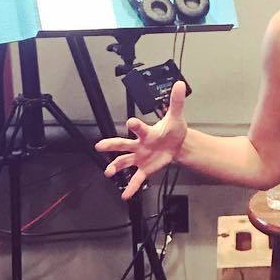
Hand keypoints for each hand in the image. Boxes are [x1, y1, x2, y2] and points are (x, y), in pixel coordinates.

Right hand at [95, 80, 187, 200]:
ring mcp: (140, 157)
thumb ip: (176, 102)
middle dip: (111, 145)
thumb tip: (180, 84)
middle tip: (99, 145)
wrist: (177, 144)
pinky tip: (125, 195)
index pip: (139, 128)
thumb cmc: (172, 130)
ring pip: (124, 161)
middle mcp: (139, 145)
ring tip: (108, 172)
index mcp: (146, 133)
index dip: (135, 125)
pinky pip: (136, 179)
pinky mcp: (145, 168)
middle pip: (122, 144)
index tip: (131, 122)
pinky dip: (131, 187)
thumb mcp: (176, 117)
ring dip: (115, 167)